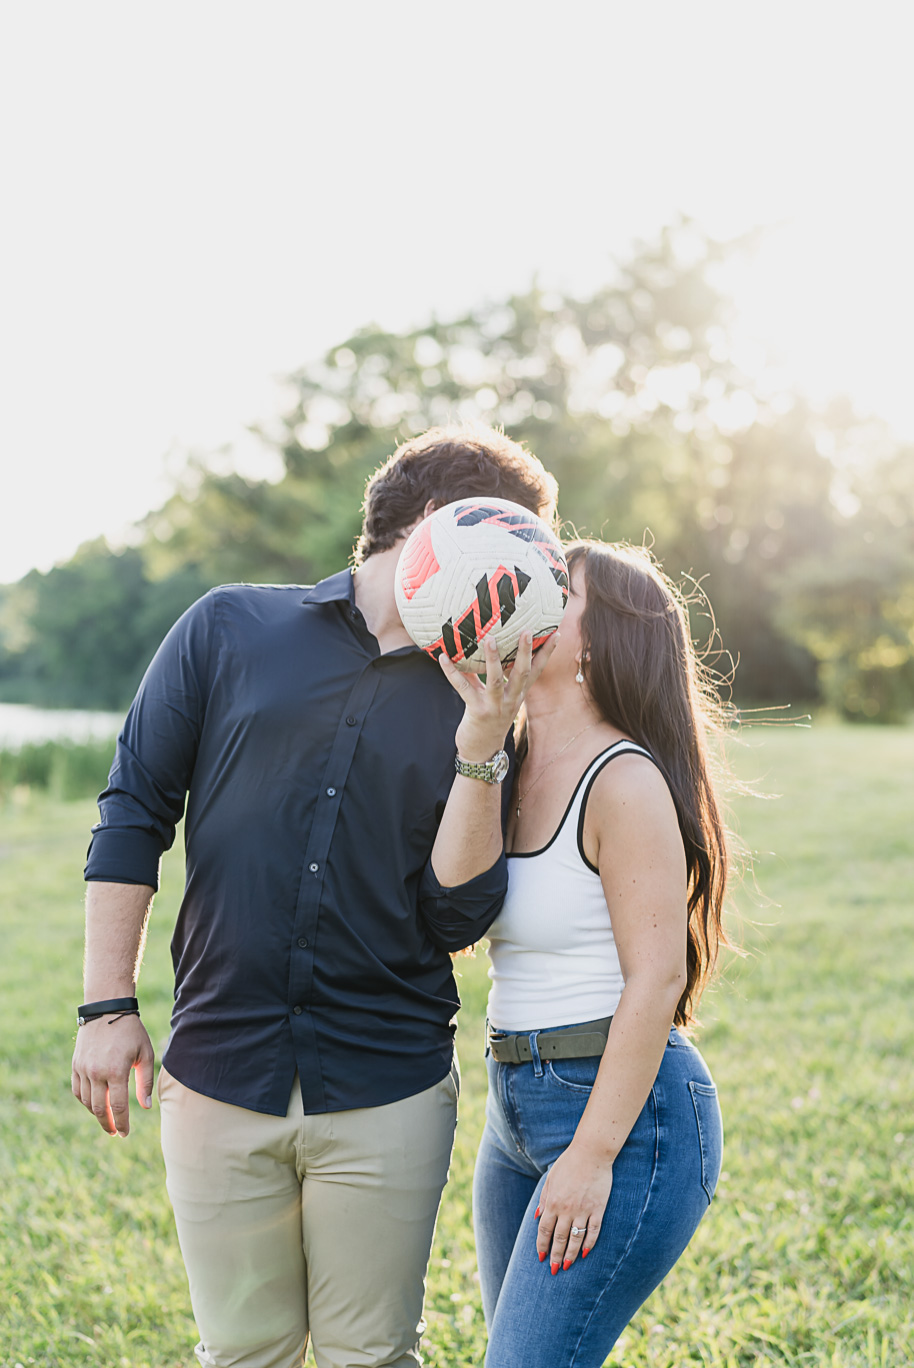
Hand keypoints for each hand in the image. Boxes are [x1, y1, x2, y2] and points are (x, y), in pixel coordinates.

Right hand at [71, 1015, 155, 1137]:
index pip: (118, 1106)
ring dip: (96, 1114)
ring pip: (86, 1102)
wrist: (106, 1009)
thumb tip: (145, 1107)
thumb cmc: (131, 1031)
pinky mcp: (76, 1065)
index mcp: (116, 1071)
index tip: (125, 1134)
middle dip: (108, 1124)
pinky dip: (85, 1101)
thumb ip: (145, 1082)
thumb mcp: (144, 1053)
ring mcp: (83, 1069)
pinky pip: (77, 1090)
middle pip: (99, 1108)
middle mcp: (96, 1072)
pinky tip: (95, 1105)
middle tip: (115, 1133)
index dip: (122, 1123)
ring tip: (107, 1120)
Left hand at [439, 630, 559, 760]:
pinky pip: (464, 688)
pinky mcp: (477, 711)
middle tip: (528, 631)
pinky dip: (452, 672)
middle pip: (522, 673)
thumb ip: (486, 676)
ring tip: (490, 639)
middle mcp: (511, 699)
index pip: (537, 671)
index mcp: (518, 694)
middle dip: (525, 652)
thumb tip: (473, 651)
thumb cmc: (488, 721)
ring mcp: (495, 706)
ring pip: (496, 680)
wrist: (481, 752)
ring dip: (493, 659)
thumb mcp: (494, 698)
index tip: (556, 634)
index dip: (547, 653)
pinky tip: (443, 658)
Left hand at [535, 1142, 612, 1271]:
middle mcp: (567, 1209)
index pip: (544, 1230)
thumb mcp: (550, 1178)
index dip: (542, 1245)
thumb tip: (537, 1217)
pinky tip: (584, 1253)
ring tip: (567, 1266)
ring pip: (575, 1239)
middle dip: (555, 1256)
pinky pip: (593, 1231)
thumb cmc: (569, 1163)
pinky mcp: (598, 1209)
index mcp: (553, 1202)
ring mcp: (583, 1210)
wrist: (591, 1153)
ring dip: (570, 1255)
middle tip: (553, 1270)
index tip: (541, 1257)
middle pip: (559, 1238)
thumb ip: (544, 1198)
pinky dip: (589, 1244)